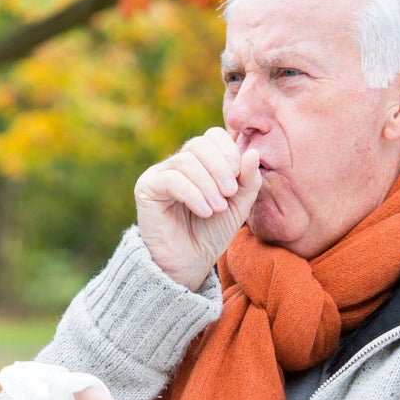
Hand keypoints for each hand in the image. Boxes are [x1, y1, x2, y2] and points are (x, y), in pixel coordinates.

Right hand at [134, 127, 261, 290]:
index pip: (213, 135)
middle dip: (220, 167)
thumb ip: (248, 179)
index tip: (239, 177)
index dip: (228, 151)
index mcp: (200, 161)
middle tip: (230, 193)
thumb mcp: (239, 204)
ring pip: (186, 162)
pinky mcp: (147, 188)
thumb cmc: (212, 232)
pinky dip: (193, 194)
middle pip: (199, 144)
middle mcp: (178, 163)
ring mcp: (160, 173)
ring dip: (208, 185)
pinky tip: (204, 212)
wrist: (189, 263)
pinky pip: (171, 180)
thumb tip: (252, 152)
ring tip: (218, 208)